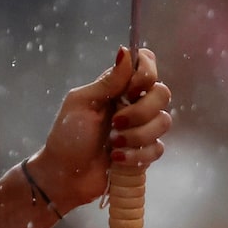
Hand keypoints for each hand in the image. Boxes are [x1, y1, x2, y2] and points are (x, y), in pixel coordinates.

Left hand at [29, 46, 172, 210]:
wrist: (64, 176)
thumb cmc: (68, 136)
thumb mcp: (82, 104)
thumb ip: (108, 81)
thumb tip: (126, 51)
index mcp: (118, 87)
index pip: (147, 65)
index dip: (147, 73)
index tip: (132, 89)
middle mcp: (134, 104)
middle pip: (162, 94)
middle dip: (141, 111)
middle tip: (116, 122)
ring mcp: (141, 129)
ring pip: (163, 122)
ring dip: (136, 135)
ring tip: (113, 144)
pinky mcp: (144, 153)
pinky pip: (157, 148)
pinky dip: (137, 155)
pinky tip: (116, 159)